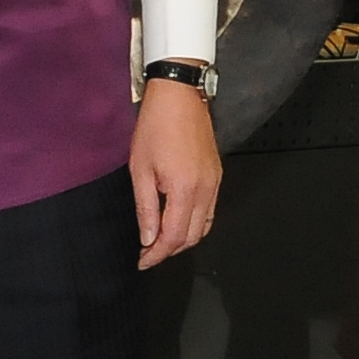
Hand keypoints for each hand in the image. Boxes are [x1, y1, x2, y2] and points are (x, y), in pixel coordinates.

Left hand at [129, 78, 221, 267]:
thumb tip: (149, 238)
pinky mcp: (217, 176)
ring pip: (204, 227)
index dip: (157, 254)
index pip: (173, 236)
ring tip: (161, 242)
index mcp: (184, 189)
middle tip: (148, 254)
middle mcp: (205, 190)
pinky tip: (178, 222)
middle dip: (169, 251)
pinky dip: (195, 224)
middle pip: (191, 237)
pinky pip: (210, 211)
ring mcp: (215, 183)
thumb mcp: (140, 169)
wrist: (179, 96)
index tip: (141, 261)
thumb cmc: (154, 128)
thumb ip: (146, 207)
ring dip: (183, 240)